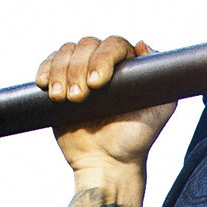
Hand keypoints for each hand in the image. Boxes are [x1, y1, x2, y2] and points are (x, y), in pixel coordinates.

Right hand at [37, 35, 174, 175]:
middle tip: (78, 97)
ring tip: (61, 98)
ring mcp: (79, 72)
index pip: (113, 45)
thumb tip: (142, 43)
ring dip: (60, 71)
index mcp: (127, 66)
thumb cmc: (135, 139)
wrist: (107, 163)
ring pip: (65, 52)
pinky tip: (44, 85)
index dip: (102, 58)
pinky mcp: (59, 84)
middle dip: (78, 69)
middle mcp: (103, 64)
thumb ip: (162, 79)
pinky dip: (44, 70)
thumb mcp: (160, 110)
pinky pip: (48, 65)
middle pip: (86, 45)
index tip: (97, 84)